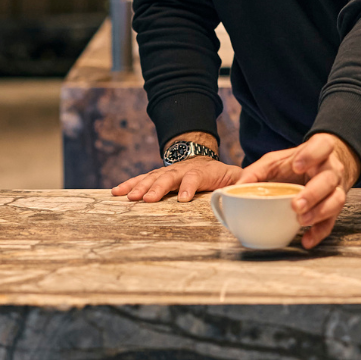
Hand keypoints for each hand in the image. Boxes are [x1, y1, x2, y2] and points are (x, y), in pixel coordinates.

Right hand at [111, 157, 240, 202]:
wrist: (205, 160)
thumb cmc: (221, 175)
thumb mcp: (234, 177)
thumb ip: (239, 183)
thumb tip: (243, 191)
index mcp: (204, 171)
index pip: (196, 176)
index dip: (188, 186)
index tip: (182, 198)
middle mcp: (183, 169)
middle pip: (169, 176)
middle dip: (158, 188)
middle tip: (147, 200)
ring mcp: (169, 171)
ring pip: (153, 177)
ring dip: (140, 186)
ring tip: (128, 197)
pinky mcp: (158, 176)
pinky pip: (142, 179)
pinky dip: (129, 184)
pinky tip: (117, 191)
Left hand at [238, 133, 360, 248]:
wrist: (323, 167)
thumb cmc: (297, 164)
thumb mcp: (277, 161)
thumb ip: (258, 171)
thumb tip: (237, 187)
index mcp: (319, 151)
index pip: (322, 146)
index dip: (311, 155)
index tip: (297, 166)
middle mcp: (331, 169)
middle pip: (329, 179)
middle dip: (313, 193)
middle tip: (296, 204)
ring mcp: (336, 188)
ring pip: (335, 200)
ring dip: (319, 212)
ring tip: (301, 221)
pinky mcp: (334, 207)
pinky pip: (331, 222)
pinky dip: (319, 232)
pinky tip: (306, 239)